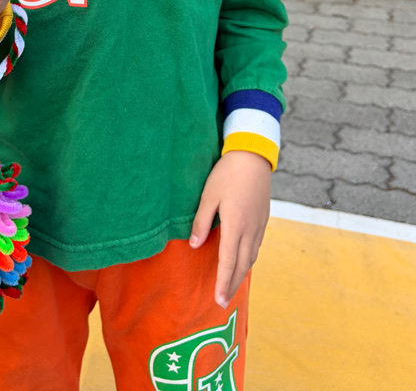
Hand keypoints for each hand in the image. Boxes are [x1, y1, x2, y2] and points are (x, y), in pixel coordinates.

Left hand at [189, 150, 270, 307]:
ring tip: (231, 286)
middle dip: (232, 284)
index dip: (223, 281)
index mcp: (235, 224)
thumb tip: (195, 245)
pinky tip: (242, 262)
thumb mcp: (208, 195)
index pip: (228, 260)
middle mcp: (250, 228)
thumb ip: (201, 221)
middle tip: (223, 301)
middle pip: (242, 264)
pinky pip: (256, 246)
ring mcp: (259, 224)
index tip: (218, 299)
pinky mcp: (263, 219)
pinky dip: (248, 260)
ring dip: (241, 274)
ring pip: (251, 257)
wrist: (253, 156)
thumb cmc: (227, 173)